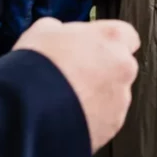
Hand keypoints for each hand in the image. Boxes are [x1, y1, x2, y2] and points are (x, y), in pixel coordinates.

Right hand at [16, 19, 139, 152]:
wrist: (29, 108)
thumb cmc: (38, 65)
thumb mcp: (44, 30)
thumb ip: (62, 29)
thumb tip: (58, 34)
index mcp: (112, 38)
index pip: (127, 35)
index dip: (107, 41)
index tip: (93, 46)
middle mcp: (124, 67)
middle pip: (120, 66)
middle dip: (102, 69)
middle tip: (74, 73)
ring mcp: (120, 99)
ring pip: (113, 95)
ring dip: (97, 95)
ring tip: (66, 97)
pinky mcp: (112, 126)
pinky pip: (105, 119)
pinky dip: (91, 117)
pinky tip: (67, 114)